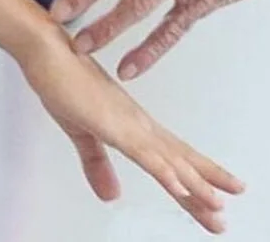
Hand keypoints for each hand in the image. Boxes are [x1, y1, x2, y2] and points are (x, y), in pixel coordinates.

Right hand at [17, 23, 243, 232]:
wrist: (45, 49)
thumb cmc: (62, 81)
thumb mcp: (80, 132)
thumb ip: (97, 164)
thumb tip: (113, 196)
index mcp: (132, 127)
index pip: (170, 160)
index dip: (193, 183)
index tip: (214, 204)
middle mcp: (138, 124)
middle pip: (179, 163)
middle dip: (204, 190)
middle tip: (223, 219)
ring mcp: (128, 123)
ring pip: (169, 160)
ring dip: (194, 185)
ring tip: (216, 208)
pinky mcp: (113, 123)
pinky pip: (143, 152)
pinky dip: (163, 170)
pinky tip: (181, 186)